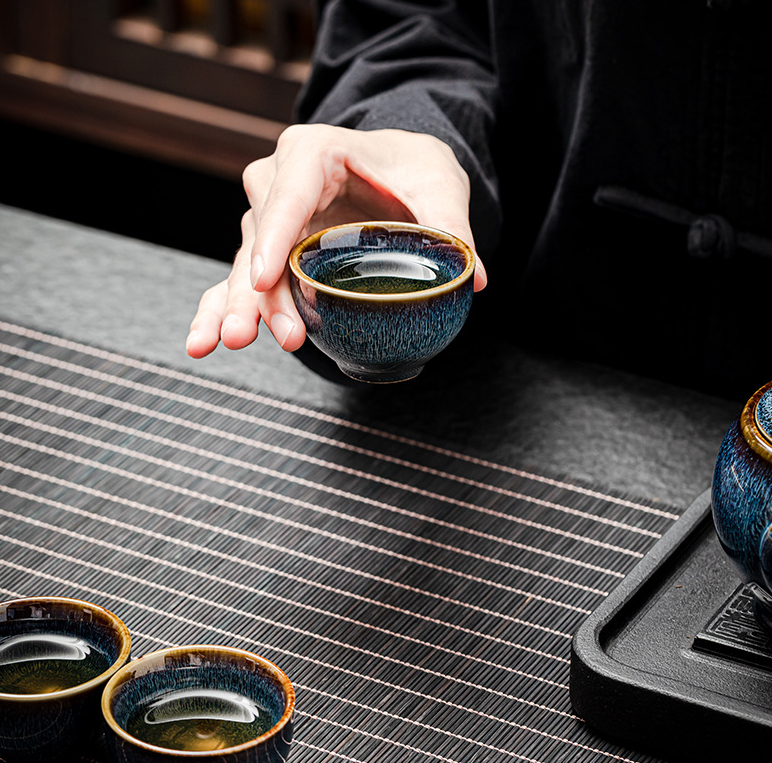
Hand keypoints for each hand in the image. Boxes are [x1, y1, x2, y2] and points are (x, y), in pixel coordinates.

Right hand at [186, 124, 486, 358]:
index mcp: (311, 152)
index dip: (274, 238)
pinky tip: (202, 342)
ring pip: (246, 268)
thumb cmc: (409, 166)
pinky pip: (238, 281)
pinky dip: (219, 309)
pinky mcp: (270, 252)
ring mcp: (269, 220)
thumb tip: (471, 278)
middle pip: (260, 240)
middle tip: (249, 334)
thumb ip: (451, 225)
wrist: (393, 168)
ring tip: (229, 344)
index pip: (287, 194)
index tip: (262, 279)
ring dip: (238, 309)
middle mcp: (276, 183)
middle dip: (252, 293)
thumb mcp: (438, 183)